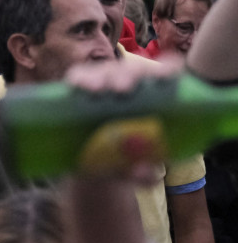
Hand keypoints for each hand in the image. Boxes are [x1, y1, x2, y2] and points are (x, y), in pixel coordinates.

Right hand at [65, 57, 183, 182]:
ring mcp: (106, 84)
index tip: (165, 77)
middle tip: (122, 89)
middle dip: (127, 76)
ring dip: (99, 77)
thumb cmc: (128, 162)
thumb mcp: (138, 170)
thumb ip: (144, 172)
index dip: (166, 70)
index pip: (166, 76)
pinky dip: (78, 79)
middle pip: (132, 71)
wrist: (98, 168)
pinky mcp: (82, 89)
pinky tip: (75, 87)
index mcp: (155, 99)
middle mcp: (131, 85)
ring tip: (94, 89)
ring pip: (104, 71)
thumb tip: (145, 171)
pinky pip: (78, 78)